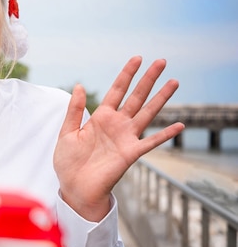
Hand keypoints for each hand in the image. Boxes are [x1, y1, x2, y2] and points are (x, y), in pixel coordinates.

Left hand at [53, 56, 184, 220]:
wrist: (74, 187)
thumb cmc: (68, 161)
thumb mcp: (67, 132)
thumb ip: (74, 110)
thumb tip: (79, 85)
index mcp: (100, 117)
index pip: (117, 90)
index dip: (127, 74)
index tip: (137, 58)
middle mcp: (117, 124)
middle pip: (136, 96)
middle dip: (148, 79)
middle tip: (162, 61)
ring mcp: (126, 138)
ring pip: (147, 112)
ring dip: (161, 98)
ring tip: (174, 82)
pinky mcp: (131, 154)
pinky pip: (151, 142)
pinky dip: (165, 134)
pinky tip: (179, 125)